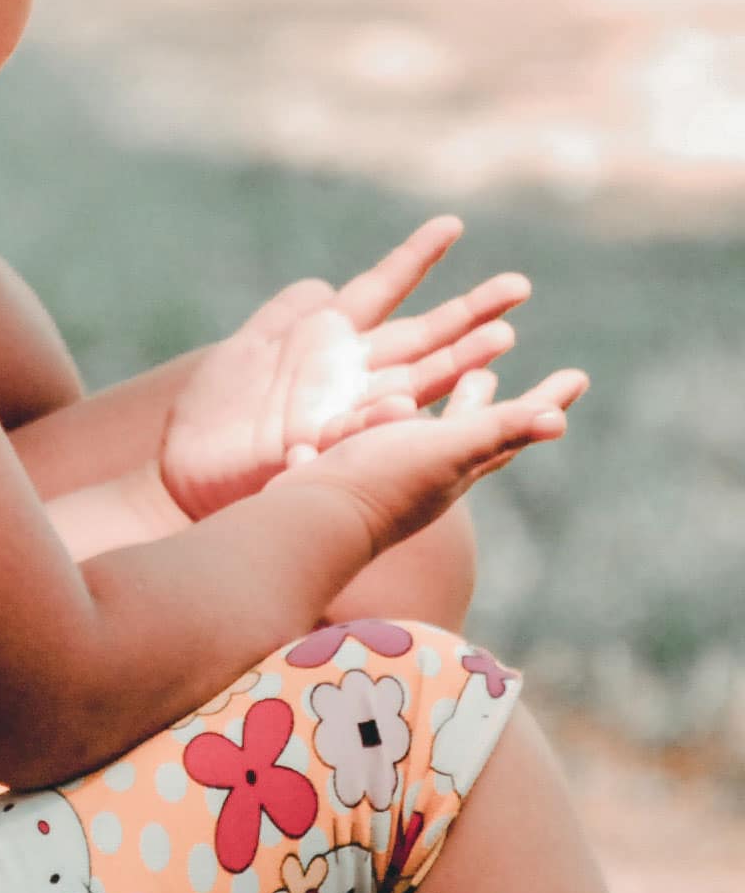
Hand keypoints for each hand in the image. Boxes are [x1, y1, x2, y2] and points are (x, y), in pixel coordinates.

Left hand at [158, 217, 528, 521]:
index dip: (413, 258)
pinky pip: (365, 429)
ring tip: (502, 340)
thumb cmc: (212, 415)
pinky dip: (388, 416)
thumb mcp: (247, 349)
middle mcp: (351, 375)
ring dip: (458, 362)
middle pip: (421, 337)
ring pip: (416, 382)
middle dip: (470, 315)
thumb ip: (284, 316)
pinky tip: (412, 401)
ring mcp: (345, 410)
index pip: (381, 288)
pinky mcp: (325, 446)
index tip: (452, 223)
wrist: (182, 470)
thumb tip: (321, 286)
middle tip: (518, 286)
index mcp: (328, 341)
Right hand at [272, 364, 584, 563]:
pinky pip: (386, 434)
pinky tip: (385, 408)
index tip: (580, 375)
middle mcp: (437, 468)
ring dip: (452, 402)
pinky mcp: (362, 467)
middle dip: (493, 403)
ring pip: (434, 428)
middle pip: (477, 429)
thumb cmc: (382, 483)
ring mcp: (399, 469)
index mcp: (465, 462)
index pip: (518, 427)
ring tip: (462, 378)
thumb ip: (495, 429)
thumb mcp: (444, 449)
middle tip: (500, 376)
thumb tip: (559, 420)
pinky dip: (396, 415)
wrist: (313, 517)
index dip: (549, 401)